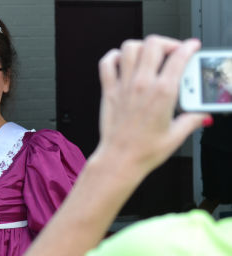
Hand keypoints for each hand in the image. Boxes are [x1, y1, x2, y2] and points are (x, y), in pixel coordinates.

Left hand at [94, 35, 207, 178]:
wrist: (120, 159)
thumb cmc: (144, 151)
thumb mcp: (177, 136)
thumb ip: (192, 120)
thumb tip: (201, 114)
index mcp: (163, 93)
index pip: (179, 57)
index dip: (188, 47)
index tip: (191, 46)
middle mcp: (142, 84)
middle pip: (153, 44)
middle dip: (166, 43)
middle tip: (171, 52)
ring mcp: (124, 86)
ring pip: (130, 48)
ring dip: (142, 47)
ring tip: (149, 55)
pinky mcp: (109, 91)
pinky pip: (106, 63)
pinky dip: (113, 57)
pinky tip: (122, 61)